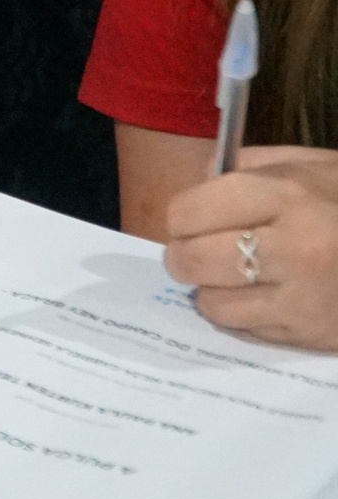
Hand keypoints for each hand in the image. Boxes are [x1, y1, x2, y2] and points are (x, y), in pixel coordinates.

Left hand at [163, 146, 337, 349]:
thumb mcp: (316, 165)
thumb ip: (252, 166)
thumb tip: (199, 182)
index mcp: (289, 195)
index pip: (189, 211)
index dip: (182, 217)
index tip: (190, 219)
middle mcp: (293, 248)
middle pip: (192, 260)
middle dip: (183, 256)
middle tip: (194, 252)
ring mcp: (304, 298)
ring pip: (212, 303)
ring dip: (211, 290)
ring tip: (231, 276)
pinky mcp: (313, 334)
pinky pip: (247, 329)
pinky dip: (243, 315)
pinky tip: (263, 297)